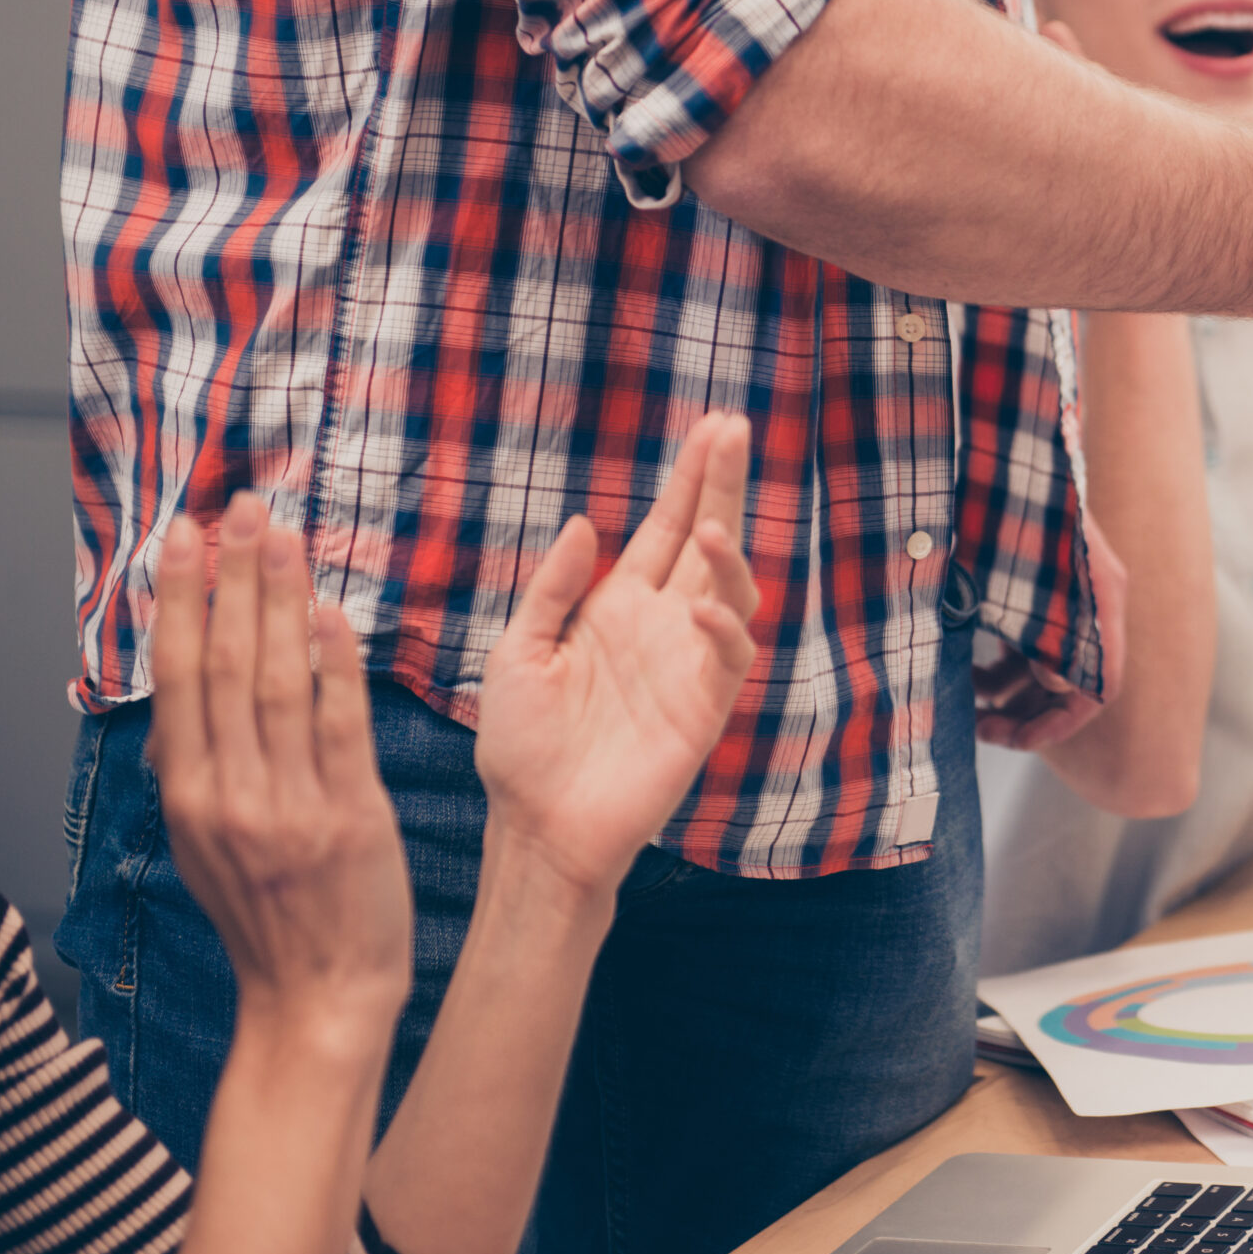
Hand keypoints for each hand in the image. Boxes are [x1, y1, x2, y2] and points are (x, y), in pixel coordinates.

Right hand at [149, 495, 411, 1033]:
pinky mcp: (348, 814)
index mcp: (189, 796)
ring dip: (278, 600)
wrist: (318, 1000)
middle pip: (223, 664)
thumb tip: (184, 707)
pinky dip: (334, 665)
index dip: (180, 603)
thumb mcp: (210, 846)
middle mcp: (228, 793)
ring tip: (280, 535)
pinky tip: (330, 613)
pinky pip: (339, 725)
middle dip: (229, 578)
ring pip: (276, 681)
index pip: (178, 677)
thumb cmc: (271, 920)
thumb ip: (200, 774)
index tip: (183, 540)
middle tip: (237, 509)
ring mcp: (287, 803)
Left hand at [472, 412, 761, 896]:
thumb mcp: (517, 652)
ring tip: (712, 522)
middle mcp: (662, 624)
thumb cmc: (521, 747)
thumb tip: (585, 524)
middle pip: (707, 539)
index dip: (688, 478)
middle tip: (735, 430)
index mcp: (618, 606)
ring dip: (729, 552)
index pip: (664, 528)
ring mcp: (688, 663)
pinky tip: (702, 605)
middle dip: (722, 485)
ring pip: (731, 589)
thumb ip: (552, 589)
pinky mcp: (705, 707)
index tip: (711, 426)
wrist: (538, 827)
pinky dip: (725, 625)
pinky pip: (729, 654)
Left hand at [976, 507, 1127, 748]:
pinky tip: (966, 672)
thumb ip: (1047, 629)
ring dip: (1010, 694)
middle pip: (1070, 684)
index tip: (1016, 739)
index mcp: (1102, 602)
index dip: (1061, 721)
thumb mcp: (1023, 575)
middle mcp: (1091, 607)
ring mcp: (1064, 602)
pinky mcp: (1038, 595)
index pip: (1099, 685)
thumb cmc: (1011, 511)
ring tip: (969, 707)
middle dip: (1028, 714)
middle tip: (983, 731)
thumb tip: (1057, 683)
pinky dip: (1001, 667)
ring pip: (1044, 670)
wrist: (1001, 455)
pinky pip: (1028, 648)